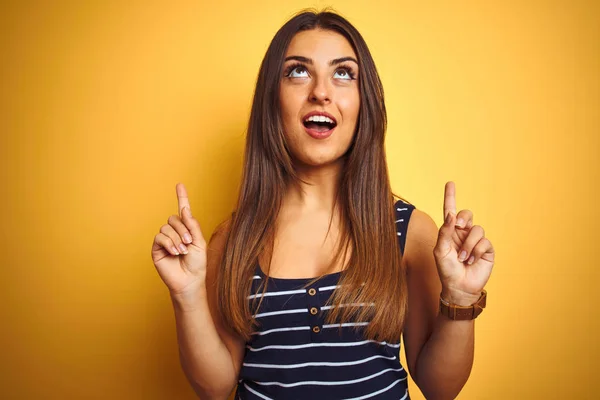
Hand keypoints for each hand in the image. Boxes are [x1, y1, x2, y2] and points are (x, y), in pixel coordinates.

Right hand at [151, 183, 207, 295]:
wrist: (190, 280)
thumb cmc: (197, 264)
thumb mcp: (200, 242)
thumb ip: (192, 225)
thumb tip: (184, 210)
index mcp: (187, 229)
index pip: (183, 210)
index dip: (181, 197)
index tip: (179, 185)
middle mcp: (175, 232)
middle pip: (174, 218)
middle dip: (183, 230)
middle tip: (189, 243)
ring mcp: (165, 240)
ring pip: (166, 228)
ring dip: (177, 239)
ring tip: (182, 251)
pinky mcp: (157, 248)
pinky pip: (159, 237)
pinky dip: (169, 243)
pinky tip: (174, 252)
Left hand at [433, 181, 494, 305]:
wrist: (459, 287)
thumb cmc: (446, 269)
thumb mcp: (440, 250)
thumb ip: (444, 232)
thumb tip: (450, 214)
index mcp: (450, 231)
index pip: (450, 211)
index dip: (450, 196)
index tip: (450, 183)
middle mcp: (463, 233)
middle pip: (466, 214)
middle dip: (462, 217)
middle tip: (458, 225)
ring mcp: (475, 241)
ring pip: (476, 229)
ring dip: (467, 245)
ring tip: (462, 258)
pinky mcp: (486, 249)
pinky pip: (484, 242)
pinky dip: (475, 251)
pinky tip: (471, 261)